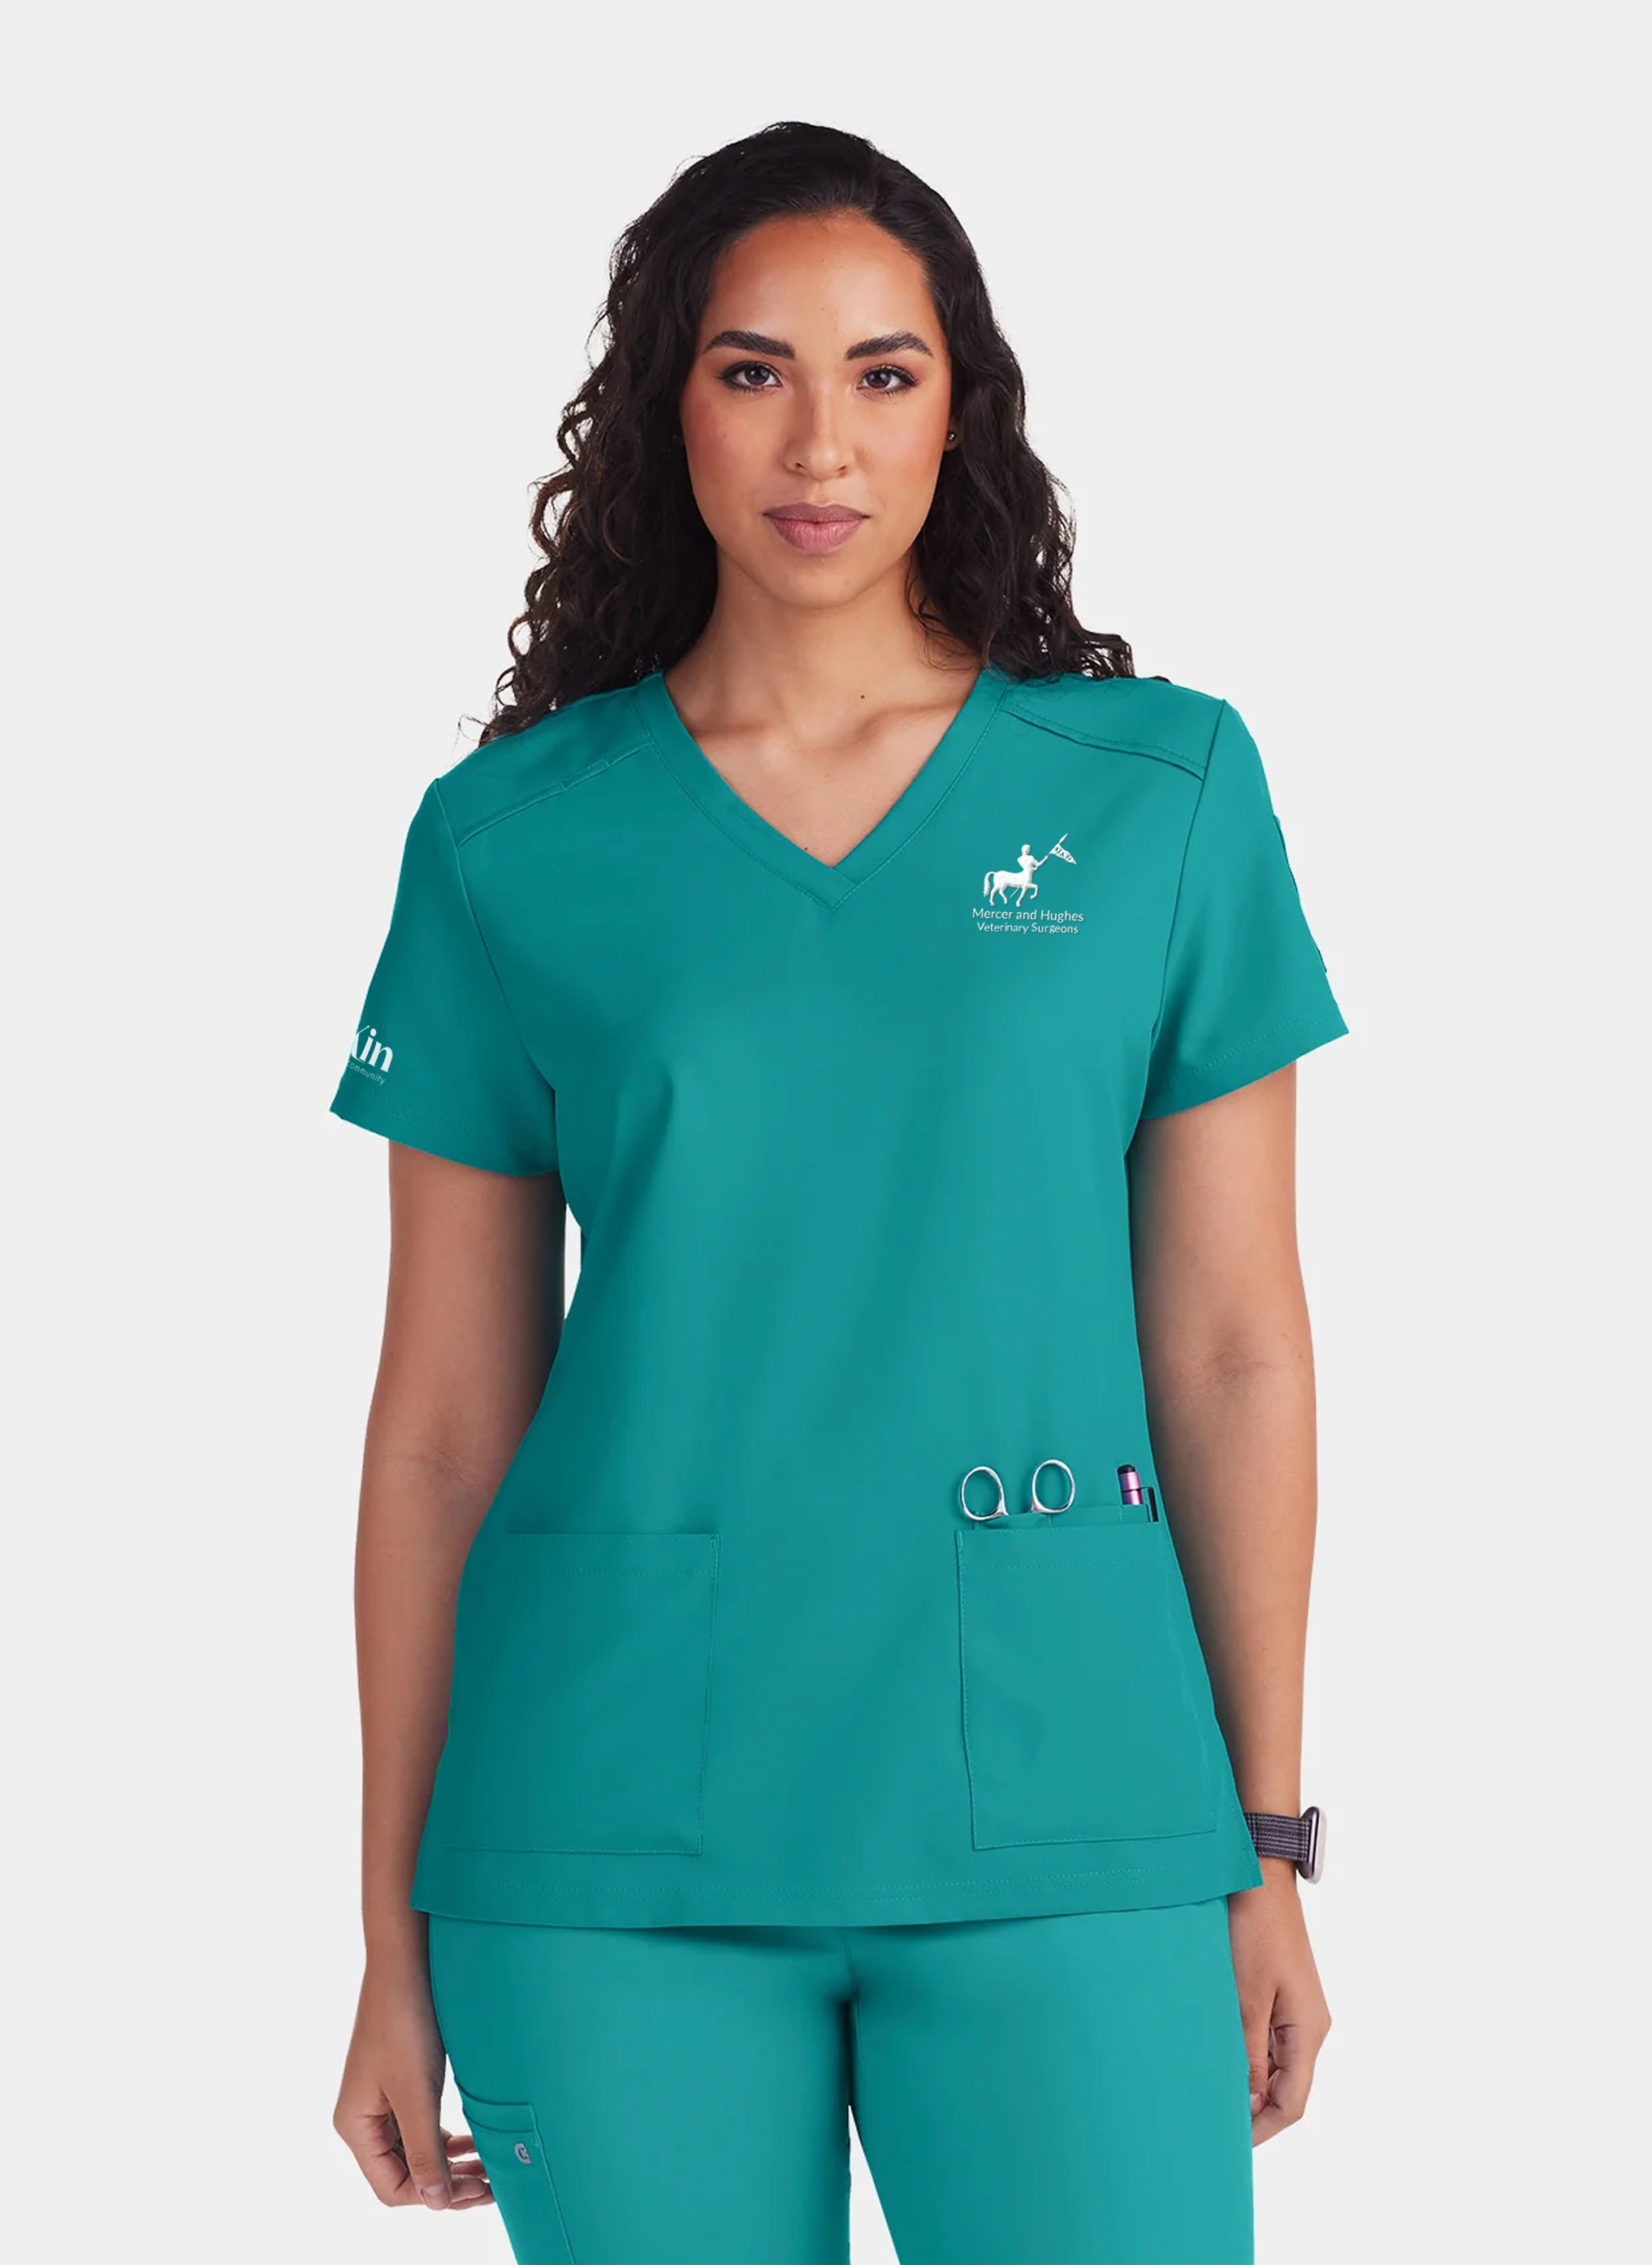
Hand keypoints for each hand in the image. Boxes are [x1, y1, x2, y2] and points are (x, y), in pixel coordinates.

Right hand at [333, 1957, 494, 2210]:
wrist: (406, 1960)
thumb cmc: (405, 2022)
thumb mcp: (417, 2093)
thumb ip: (424, 2150)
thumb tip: (435, 2202)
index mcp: (356, 2126)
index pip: (392, 2188)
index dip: (434, 2197)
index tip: (478, 2190)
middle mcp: (364, 2118)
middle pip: (405, 2173)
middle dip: (448, 2183)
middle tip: (493, 2184)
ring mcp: (382, 2100)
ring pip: (416, 2151)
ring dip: (451, 2163)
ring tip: (491, 2167)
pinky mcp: (400, 2082)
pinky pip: (421, 2127)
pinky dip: (447, 2140)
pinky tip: (472, 2142)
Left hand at [1228, 1864, 1331, 2143]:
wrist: (1260, 1876)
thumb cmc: (1254, 1930)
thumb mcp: (1246, 1997)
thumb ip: (1248, 2053)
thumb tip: (1249, 2104)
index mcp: (1308, 2032)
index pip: (1292, 2103)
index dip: (1262, 2130)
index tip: (1228, 2144)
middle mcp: (1309, 2026)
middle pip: (1286, 2089)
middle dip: (1254, 2111)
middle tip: (1212, 2122)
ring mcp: (1296, 2010)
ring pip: (1276, 2066)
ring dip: (1248, 2082)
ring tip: (1209, 2091)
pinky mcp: (1281, 1994)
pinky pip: (1268, 2040)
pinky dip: (1247, 2055)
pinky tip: (1218, 2054)